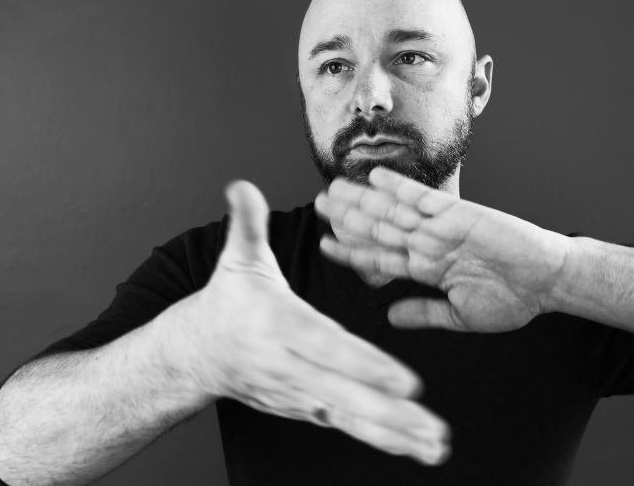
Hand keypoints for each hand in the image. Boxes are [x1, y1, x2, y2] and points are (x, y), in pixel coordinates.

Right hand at [179, 180, 447, 464]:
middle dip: (390, 414)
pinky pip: (347, 424)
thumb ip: (246, 224)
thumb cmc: (227, 303)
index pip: (326, 347)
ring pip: (350, 417)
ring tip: (435, 448)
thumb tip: (240, 186)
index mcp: (280, 326)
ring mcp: (298, 393)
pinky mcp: (305, 407)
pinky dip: (381, 437)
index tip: (402, 381)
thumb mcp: (236, 261)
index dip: (364, 365)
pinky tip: (413, 446)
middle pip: (344, 394)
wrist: (198, 354)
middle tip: (433, 429)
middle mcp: (290, 366)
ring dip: (395, 434)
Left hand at [314, 167, 572, 331]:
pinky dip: (400, 188)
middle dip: (347, 218)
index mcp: (428, 268)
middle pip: (379, 229)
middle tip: (319, 204)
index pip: (380, 258)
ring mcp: (442, 227)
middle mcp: (429, 244)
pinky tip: (375, 178)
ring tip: (334, 191)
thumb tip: (389, 318)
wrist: (548, 281)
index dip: (351, 251)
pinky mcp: (460, 214)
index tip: (324, 245)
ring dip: (363, 202)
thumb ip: (424, 313)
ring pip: (393, 212)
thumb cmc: (513, 299)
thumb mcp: (460, 314)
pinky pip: (424, 198)